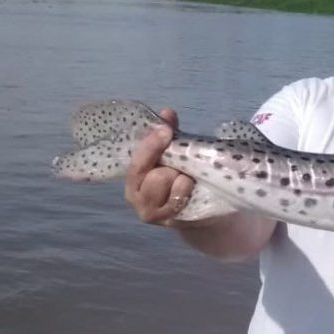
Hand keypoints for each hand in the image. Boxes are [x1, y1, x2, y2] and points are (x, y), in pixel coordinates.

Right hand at [123, 108, 194, 225]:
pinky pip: (178, 200)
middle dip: (172, 167)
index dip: (151, 145)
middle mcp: (135, 195)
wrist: (200, 209)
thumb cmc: (183, 176)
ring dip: (182, 180)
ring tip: (187, 181)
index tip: (166, 131)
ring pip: (167, 184)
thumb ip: (169, 133)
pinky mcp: (166, 221)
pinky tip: (192, 192)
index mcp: (133, 175)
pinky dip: (187, 192)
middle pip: (155, 174)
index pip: (138, 160)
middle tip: (181, 169)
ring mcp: (149, 212)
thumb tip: (167, 112)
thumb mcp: (177, 154)